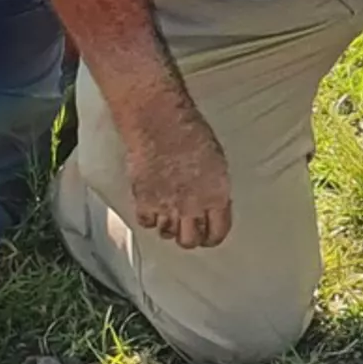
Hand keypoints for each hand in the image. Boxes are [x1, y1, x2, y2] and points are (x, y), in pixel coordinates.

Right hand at [118, 87, 234, 248]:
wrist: (160, 123)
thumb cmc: (190, 132)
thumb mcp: (216, 160)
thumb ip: (214, 187)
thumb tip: (212, 201)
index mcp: (216, 195)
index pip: (218, 231)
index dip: (213, 237)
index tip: (208, 236)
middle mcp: (193, 206)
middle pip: (191, 240)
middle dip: (190, 238)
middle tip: (186, 231)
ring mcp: (167, 206)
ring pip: (167, 234)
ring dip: (168, 227)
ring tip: (167, 217)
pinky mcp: (145, 201)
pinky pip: (147, 222)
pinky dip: (149, 218)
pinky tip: (151, 208)